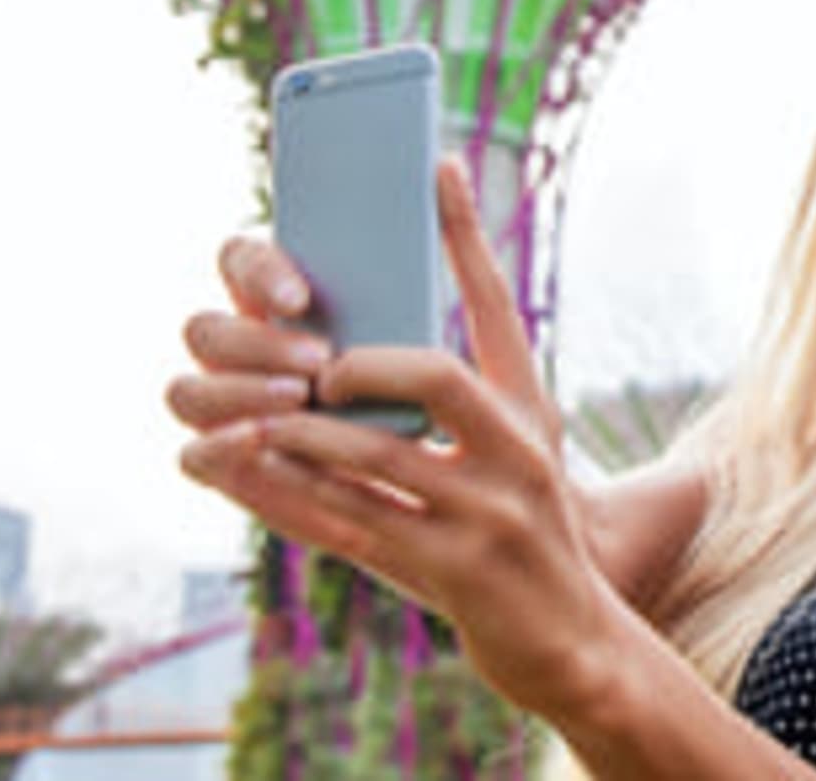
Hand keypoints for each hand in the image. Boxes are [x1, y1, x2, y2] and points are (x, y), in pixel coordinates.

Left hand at [174, 158, 620, 713]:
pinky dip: (286, 497)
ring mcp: (488, 519)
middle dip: (353, 365)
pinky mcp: (453, 575)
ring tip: (242, 419)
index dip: (464, 237)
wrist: (577, 648)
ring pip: (374, 457)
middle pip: (429, 378)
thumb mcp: (517, 464)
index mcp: (529, 416)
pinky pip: (351, 525)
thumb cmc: (526, 543)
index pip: (497, 309)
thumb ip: (462, 405)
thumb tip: (359, 351)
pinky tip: (238, 476)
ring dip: (295, 435)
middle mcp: (517, 457)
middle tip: (305, 364)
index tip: (435, 167)